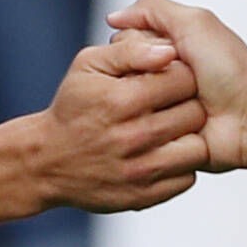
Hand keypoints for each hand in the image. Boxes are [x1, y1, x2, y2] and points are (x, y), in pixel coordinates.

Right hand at [27, 37, 207, 207]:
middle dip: (189, 104)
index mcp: (122, 100)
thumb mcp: (88, 65)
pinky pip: (187, 178)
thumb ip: (129, 51)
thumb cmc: (72, 109)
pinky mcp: (144, 195)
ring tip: (171, 131)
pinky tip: (162, 154)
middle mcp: (133, 137)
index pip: (185, 80)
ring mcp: (140, 171)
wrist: (47, 161)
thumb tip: (169, 50)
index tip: (170, 80)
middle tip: (172, 106)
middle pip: (196, 114)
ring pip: (198, 149)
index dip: (182, 75)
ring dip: (189, 138)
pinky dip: (180, 166)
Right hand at [103, 0, 246, 168]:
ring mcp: (163, 108)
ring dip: (155, 102)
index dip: (138, 47)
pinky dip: (158, 127)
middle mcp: (162, 78)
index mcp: (168, 48)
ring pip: (129, 103)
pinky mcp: (164, 137)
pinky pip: (142, 131)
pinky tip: (180, 123)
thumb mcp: (195, 23)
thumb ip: (153, 9)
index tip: (166, 53)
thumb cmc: (232, 71)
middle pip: (123, 73)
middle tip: (182, 77)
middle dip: (146, 74)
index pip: (124, 45)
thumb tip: (115, 17)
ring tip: (187, 101)